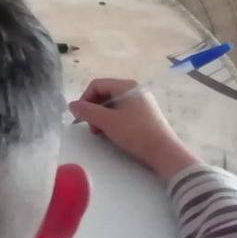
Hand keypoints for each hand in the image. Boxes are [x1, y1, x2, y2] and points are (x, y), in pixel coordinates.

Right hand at [68, 78, 201, 180]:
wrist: (164, 152)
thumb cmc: (135, 133)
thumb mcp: (107, 121)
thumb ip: (87, 111)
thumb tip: (72, 105)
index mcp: (126, 86)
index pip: (96, 85)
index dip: (84, 99)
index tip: (80, 116)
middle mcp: (135, 90)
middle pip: (104, 94)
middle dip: (93, 110)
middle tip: (91, 127)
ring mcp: (142, 102)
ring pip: (112, 104)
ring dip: (102, 117)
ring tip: (101, 132)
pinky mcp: (145, 114)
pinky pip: (123, 112)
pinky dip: (113, 120)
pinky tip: (113, 133)